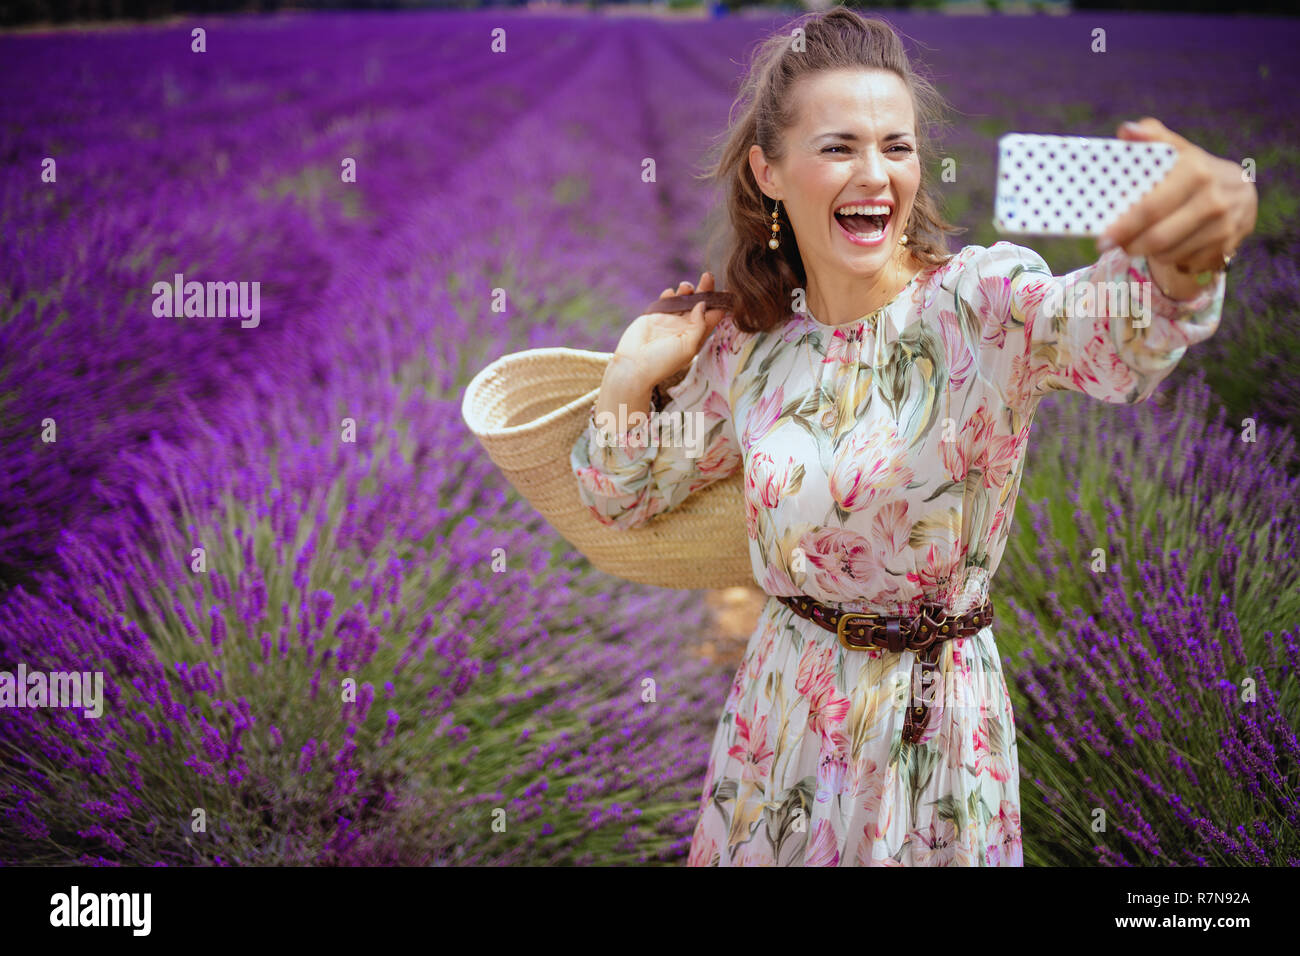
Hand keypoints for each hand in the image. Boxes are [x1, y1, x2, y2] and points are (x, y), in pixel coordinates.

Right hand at [609, 270, 729, 387]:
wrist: (634, 365)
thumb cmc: (662, 362)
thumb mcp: (688, 346)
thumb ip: (699, 325)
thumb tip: (703, 305)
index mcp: (697, 336)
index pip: (713, 316)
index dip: (721, 303)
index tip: (727, 291)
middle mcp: (685, 327)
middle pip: (700, 303)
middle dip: (705, 289)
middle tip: (708, 276)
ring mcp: (670, 320)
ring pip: (684, 298)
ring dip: (687, 290)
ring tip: (685, 287)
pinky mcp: (655, 315)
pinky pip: (666, 299)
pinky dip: (669, 293)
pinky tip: (669, 293)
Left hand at [1098, 117, 1256, 278]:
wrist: (1240, 191)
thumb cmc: (1193, 170)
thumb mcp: (1177, 150)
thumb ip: (1152, 138)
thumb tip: (1126, 130)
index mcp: (1195, 172)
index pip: (1151, 208)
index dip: (1124, 227)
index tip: (1102, 239)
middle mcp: (1213, 200)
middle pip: (1158, 237)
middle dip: (1129, 245)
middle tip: (1112, 246)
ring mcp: (1223, 225)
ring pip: (1169, 253)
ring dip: (1146, 252)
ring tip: (1136, 242)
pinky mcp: (1227, 245)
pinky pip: (1185, 261)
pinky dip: (1169, 258)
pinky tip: (1166, 245)